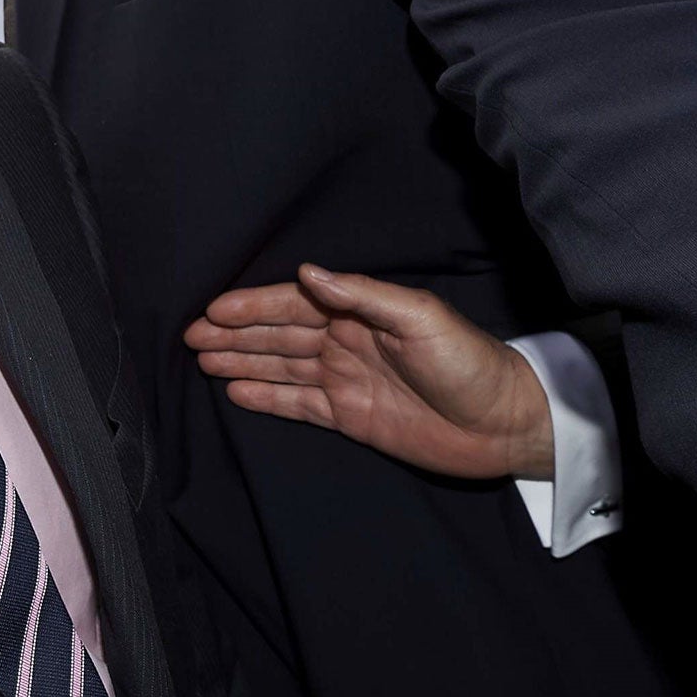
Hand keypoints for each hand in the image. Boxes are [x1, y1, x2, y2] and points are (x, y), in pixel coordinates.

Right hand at [184, 265, 553, 480]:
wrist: (506, 424)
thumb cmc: (470, 363)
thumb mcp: (422, 318)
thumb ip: (364, 295)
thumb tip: (309, 273)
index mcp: (360, 315)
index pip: (294, 304)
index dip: (252, 306)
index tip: (213, 311)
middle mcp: (345, 343)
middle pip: (278, 334)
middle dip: (234, 333)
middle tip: (191, 336)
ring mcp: (345, 380)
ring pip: (280, 366)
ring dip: (241, 360)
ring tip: (202, 361)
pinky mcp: (350, 417)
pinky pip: (297, 404)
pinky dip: (266, 397)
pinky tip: (235, 391)